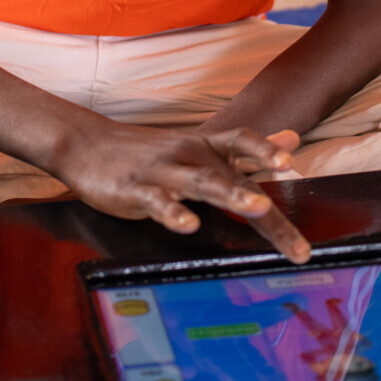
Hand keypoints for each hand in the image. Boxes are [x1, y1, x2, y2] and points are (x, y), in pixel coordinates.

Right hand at [50, 123, 310, 263]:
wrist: (86, 143)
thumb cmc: (148, 151)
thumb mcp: (198, 144)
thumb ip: (244, 148)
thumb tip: (292, 140)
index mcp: (205, 146)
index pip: (242, 142)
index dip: (265, 149)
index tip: (291, 165)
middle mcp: (189, 155)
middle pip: (233, 178)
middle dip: (264, 206)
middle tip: (295, 240)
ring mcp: (163, 172)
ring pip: (202, 182)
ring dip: (232, 195)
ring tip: (257, 207)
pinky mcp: (136, 190)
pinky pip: (159, 202)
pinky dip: (174, 213)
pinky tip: (188, 224)